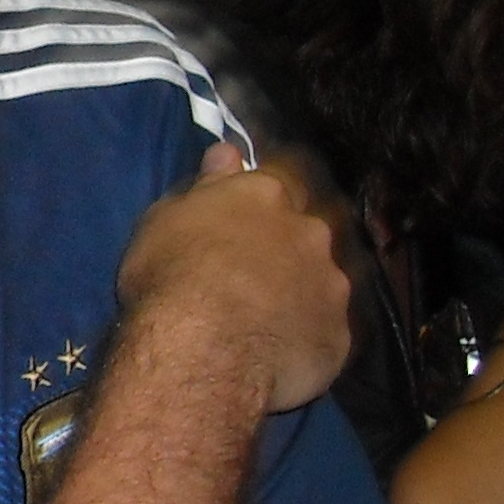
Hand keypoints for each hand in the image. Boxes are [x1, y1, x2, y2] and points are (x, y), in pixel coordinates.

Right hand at [116, 143, 354, 412]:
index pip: (275, 181)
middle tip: (253, 274)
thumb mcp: (165, 219)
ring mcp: (331, 284)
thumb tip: (228, 152)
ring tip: (267, 319)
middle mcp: (310, 232)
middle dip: (286, 247)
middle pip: (305, 232)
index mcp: (266, 196)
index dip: (260, 201)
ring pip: (321, 281)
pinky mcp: (338, 335)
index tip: (241, 218)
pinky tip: (278, 351)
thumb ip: (206, 185)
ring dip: (300, 291)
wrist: (205, 348)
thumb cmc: (172, 274)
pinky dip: (305, 336)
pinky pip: (324, 330)